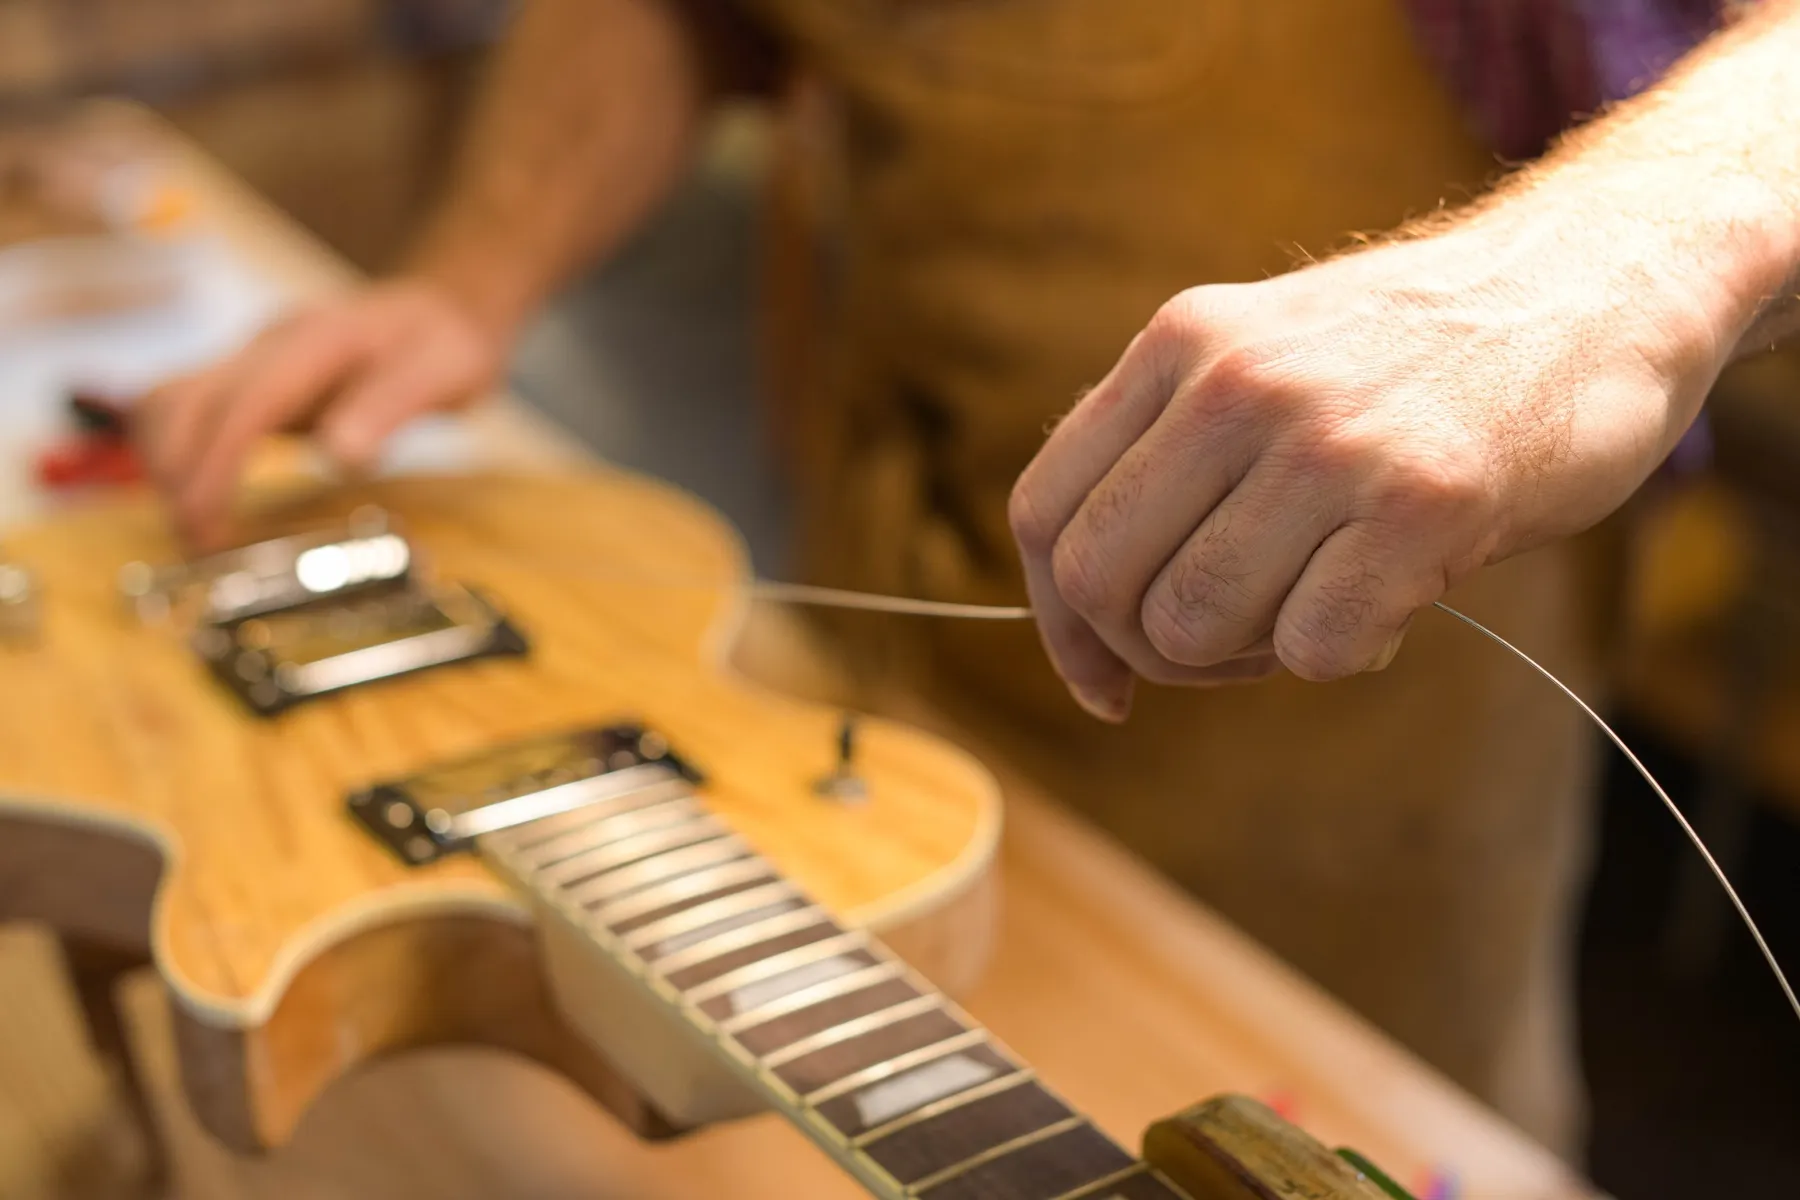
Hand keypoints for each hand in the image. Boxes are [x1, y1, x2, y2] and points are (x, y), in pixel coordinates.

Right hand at [139, 277, 508, 548]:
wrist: (441, 309)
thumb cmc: (443, 344)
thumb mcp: (442, 372)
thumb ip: (391, 407)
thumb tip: (341, 455)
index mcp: (318, 341)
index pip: (246, 402)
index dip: (215, 463)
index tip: (204, 521)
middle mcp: (271, 342)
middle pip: (186, 397)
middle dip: (177, 472)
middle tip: (197, 542)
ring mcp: (253, 355)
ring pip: (172, 398)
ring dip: (167, 461)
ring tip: (195, 527)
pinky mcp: (250, 375)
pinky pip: (191, 406)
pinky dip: (180, 451)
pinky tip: (200, 495)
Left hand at [1010, 214, 1718, 720]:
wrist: (1598, 282)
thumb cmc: (1419, 356)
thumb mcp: (1263, 353)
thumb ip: (1171, 452)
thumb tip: (1086, 617)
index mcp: (1180, 344)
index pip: (1045, 512)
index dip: (1061, 621)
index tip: (1103, 679)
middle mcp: (1234, 384)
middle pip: (1100, 582)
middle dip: (1150, 651)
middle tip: (1232, 644)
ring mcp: (1324, 439)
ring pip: (1192, 625)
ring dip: (1249, 655)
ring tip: (1320, 604)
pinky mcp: (1419, 501)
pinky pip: (1312, 649)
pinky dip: (1345, 653)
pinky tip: (1393, 604)